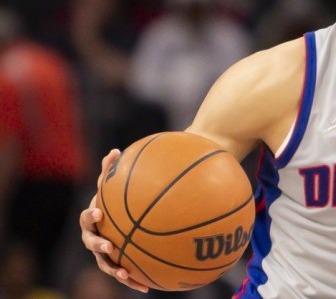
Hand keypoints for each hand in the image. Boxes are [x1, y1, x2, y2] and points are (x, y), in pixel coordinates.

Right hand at [79, 149, 148, 292]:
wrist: (121, 219)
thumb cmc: (116, 200)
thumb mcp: (114, 186)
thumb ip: (112, 171)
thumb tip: (115, 151)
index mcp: (93, 219)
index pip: (87, 218)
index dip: (91, 216)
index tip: (99, 213)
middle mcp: (94, 237)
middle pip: (92, 243)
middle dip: (99, 246)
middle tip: (109, 246)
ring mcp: (104, 253)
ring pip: (105, 264)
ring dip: (114, 269)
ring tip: (125, 273)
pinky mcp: (117, 264)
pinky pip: (124, 273)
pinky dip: (133, 280)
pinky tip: (148, 287)